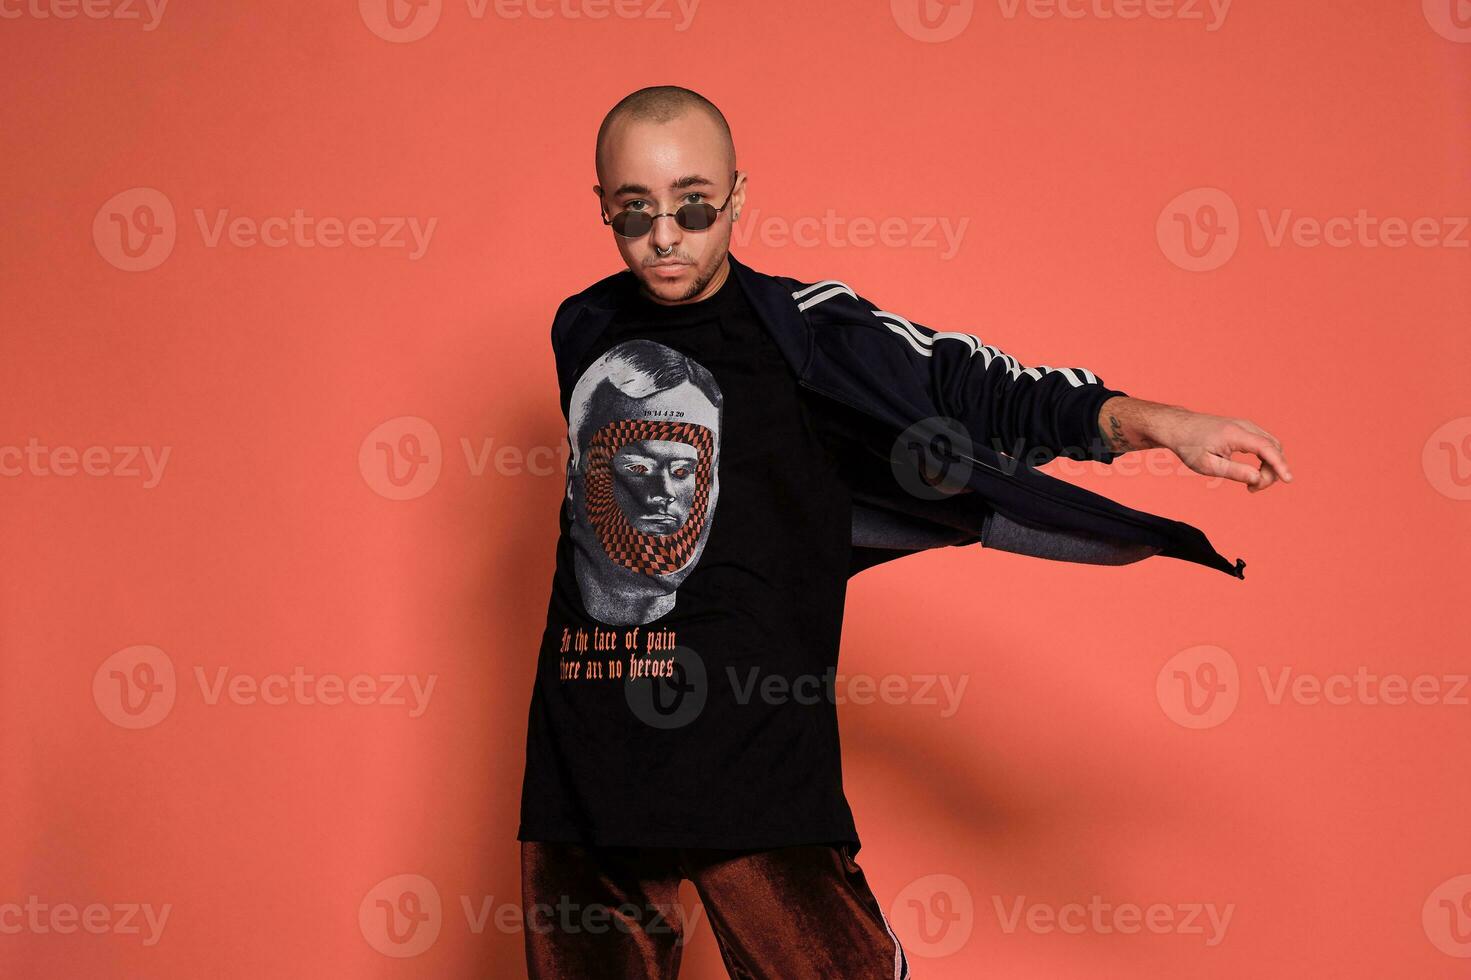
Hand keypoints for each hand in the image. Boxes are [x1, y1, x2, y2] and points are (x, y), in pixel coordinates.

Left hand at [1152, 407, 1293, 492]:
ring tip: (1251, 485)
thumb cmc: (1189, 446)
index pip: (1267, 448)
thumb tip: (1257, 478)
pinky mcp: (1245, 429)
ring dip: (1269, 467)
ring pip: (1271, 446)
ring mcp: (1246, 426)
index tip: (1289, 479)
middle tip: (1252, 489)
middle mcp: (1245, 426)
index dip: (1280, 464)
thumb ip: (1233, 471)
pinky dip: (1265, 459)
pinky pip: (1264, 444)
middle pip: (1273, 448)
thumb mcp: (1207, 465)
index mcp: (1235, 434)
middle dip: (1271, 471)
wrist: (1177, 427)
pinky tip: (1252, 473)